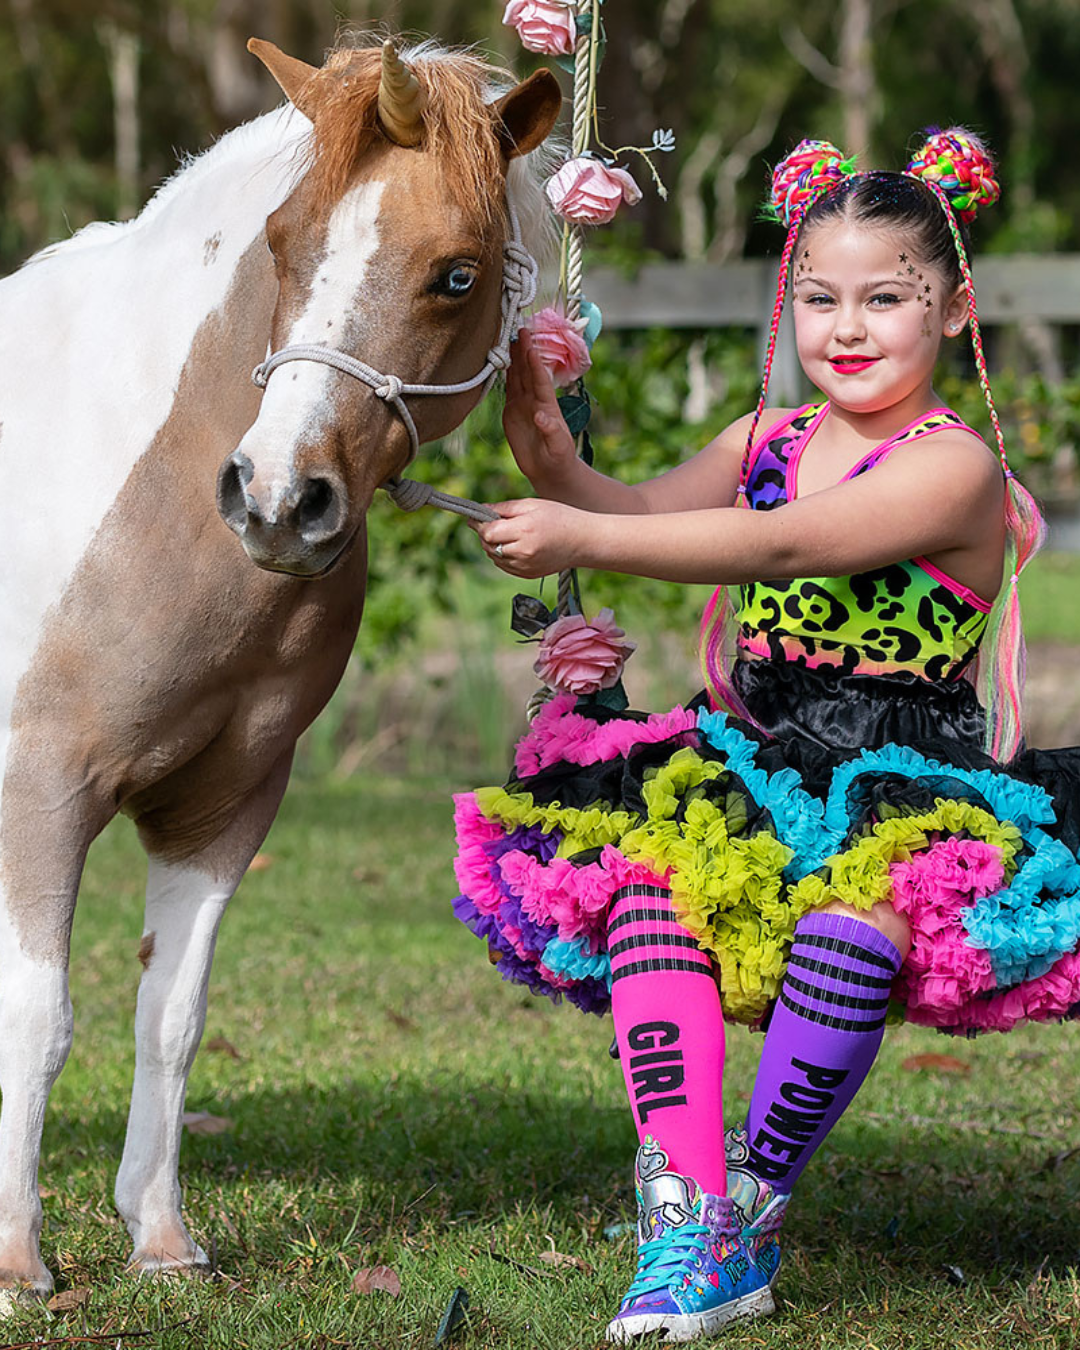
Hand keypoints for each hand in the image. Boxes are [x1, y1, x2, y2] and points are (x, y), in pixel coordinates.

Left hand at [474, 498, 588, 577]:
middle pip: (488, 545)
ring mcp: (525, 566)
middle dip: (485, 534)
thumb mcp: (532, 505)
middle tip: (491, 523)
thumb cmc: (560, 517)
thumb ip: (504, 508)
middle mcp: (523, 552)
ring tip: (506, 533)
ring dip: (493, 545)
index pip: (488, 532)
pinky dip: (502, 556)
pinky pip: (504, 566)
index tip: (475, 517)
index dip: (479, 524)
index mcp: (524, 530)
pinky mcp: (528, 574)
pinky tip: (514, 545)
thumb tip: (480, 510)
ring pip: (494, 557)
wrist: (583, 541)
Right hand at [502, 329, 577, 490]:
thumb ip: (551, 430)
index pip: (540, 380)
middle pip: (527, 370)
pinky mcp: (512, 411)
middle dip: (523, 349)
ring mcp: (523, 404)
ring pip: (517, 375)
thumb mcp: (559, 446)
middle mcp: (535, 400)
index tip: (530, 345)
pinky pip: (507, 388)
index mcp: (547, 405)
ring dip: (513, 356)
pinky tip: (499, 359)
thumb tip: (540, 414)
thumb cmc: (559, 458)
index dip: (534, 363)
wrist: (550, 470)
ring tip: (507, 335)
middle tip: (519, 327)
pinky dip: (504, 372)